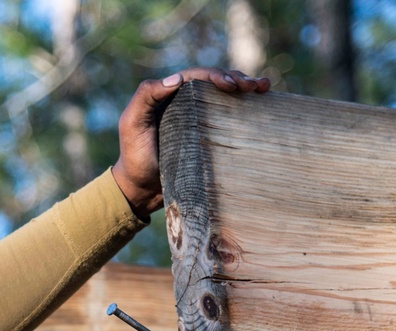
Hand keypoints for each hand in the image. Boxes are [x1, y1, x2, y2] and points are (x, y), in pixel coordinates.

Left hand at [112, 67, 269, 219]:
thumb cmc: (134, 157)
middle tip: (252, 87)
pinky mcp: (209, 135)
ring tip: (263, 88)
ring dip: (246, 86)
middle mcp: (185, 102)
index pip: (196, 77)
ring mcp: (199, 118)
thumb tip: (177, 79)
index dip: (216, 75)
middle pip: (215, 82)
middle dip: (236, 78)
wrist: (141, 189)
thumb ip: (146, 96)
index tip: (231, 85)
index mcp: (168, 95)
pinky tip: (263, 100)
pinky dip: (246, 105)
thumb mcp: (132, 123)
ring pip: (225, 95)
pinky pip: (229, 114)